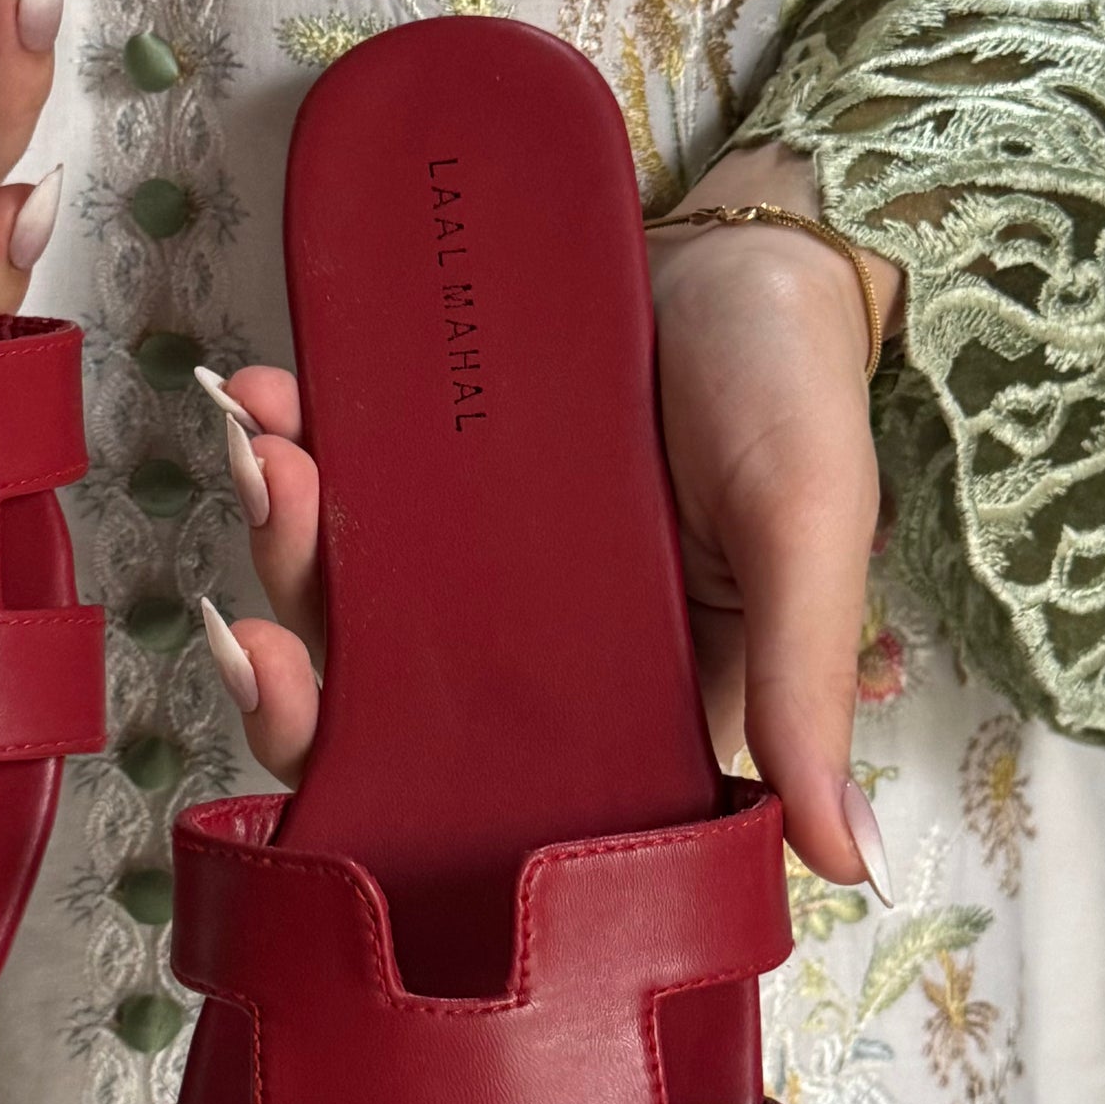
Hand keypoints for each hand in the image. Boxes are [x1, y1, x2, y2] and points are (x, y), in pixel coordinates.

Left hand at [201, 143, 900, 893]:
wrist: (739, 238)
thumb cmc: (793, 388)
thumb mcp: (808, 535)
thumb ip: (806, 689)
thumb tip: (851, 865)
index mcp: (613, 689)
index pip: (481, 779)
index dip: (382, 784)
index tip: (324, 748)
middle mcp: (518, 633)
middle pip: (374, 695)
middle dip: (294, 673)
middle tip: (253, 629)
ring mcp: (460, 544)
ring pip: (338, 583)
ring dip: (280, 539)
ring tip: (267, 462)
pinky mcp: (427, 453)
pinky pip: (339, 465)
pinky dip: (289, 437)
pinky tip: (267, 399)